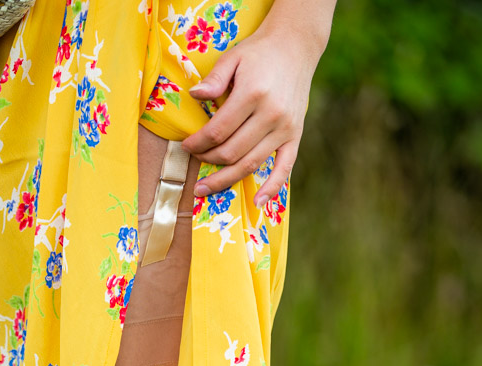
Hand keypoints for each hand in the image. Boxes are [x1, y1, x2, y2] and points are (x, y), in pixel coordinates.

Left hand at [182, 23, 321, 206]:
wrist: (296, 47)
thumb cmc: (259, 53)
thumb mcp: (233, 57)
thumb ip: (214, 78)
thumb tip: (195, 96)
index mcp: (253, 94)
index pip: (218, 131)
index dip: (198, 143)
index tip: (185, 146)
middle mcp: (271, 115)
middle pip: (232, 152)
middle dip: (208, 160)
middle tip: (195, 159)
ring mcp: (285, 129)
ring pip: (250, 165)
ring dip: (225, 180)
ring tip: (205, 188)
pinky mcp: (295, 136)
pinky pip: (284, 169)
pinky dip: (271, 189)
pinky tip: (257, 204)